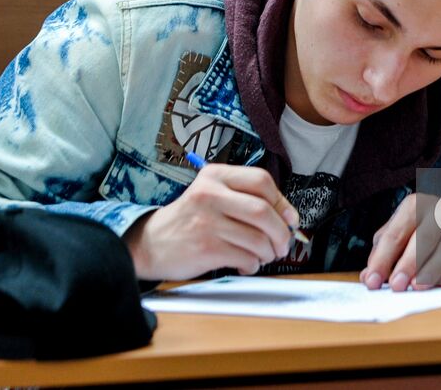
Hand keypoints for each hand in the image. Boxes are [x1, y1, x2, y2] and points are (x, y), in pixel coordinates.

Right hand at [123, 163, 299, 280]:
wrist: (150, 244)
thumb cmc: (190, 220)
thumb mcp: (213, 195)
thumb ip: (246, 199)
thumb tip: (289, 218)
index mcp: (215, 175)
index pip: (261, 180)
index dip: (282, 202)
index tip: (289, 219)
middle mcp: (210, 194)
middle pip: (263, 211)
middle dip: (281, 233)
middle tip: (283, 245)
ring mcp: (206, 221)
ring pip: (258, 238)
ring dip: (268, 252)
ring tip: (262, 255)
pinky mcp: (206, 248)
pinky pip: (245, 257)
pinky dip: (253, 264)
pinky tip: (245, 263)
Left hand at [360, 193, 440, 290]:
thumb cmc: (417, 228)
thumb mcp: (396, 232)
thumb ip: (382, 253)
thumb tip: (368, 277)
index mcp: (415, 205)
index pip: (396, 233)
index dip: (382, 259)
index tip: (372, 281)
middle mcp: (440, 211)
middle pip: (424, 238)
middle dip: (408, 264)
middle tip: (396, 286)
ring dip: (431, 271)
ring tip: (417, 287)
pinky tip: (440, 285)